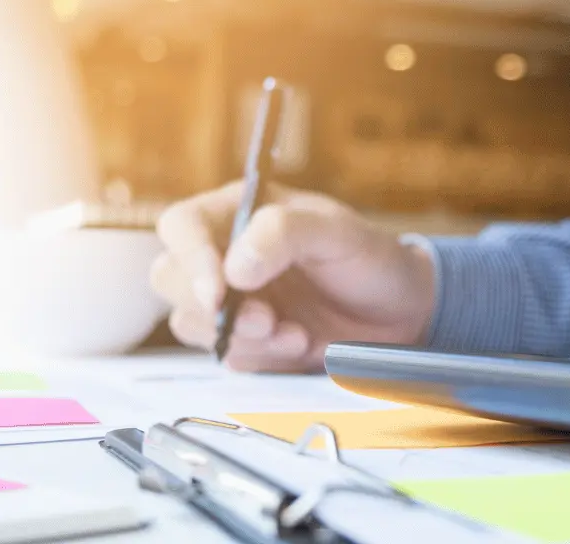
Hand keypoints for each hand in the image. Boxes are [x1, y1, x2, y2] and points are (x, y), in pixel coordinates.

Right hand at [151, 182, 435, 371]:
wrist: (400, 311)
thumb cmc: (370, 259)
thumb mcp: (338, 233)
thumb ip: (285, 233)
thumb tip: (233, 267)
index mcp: (239, 212)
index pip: (181, 226)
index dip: (189, 259)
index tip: (217, 293)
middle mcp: (225, 253)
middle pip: (169, 277)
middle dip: (214, 308)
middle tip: (268, 320)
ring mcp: (231, 298)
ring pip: (191, 322)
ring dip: (241, 336)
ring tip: (298, 335)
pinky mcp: (244, 338)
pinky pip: (225, 353)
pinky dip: (259, 356)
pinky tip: (302, 343)